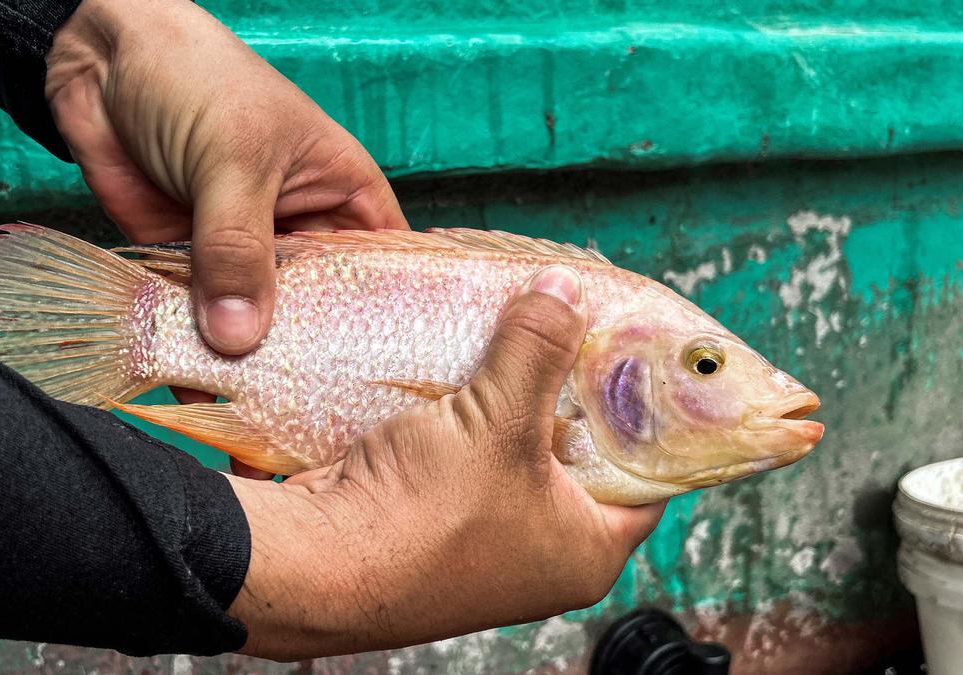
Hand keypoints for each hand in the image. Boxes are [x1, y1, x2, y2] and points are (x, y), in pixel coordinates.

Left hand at [46, 0, 407, 476]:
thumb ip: (237, 248)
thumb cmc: (198, 80)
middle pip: (319, 317)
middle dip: (312, 368)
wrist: (100, 60)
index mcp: (345, 201)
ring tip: (260, 438)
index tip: (386, 398)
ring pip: (258, 328)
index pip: (381, 277)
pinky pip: (199, 324)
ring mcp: (245, 258)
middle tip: (318, 437)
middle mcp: (303, 238)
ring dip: (251, 372)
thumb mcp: (233, 160)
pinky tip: (200, 402)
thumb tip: (241, 337)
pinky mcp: (190, 270)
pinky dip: (194, 358)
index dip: (386, 334)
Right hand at [226, 266, 665, 660]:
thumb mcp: (501, 422)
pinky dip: (466, 412)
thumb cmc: (427, 518)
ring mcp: (483, 537)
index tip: (634, 355)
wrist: (317, 563)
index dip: (644, 412)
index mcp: (586, 550)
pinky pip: (466, 453)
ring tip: (520, 333)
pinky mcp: (432, 517)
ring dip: (510, 395)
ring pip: (514, 448)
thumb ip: (539, 348)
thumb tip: (565, 289)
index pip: (645, 474)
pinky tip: (464, 364)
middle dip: (569, 390)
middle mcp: (541, 551)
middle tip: (575, 329)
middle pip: (577, 453)